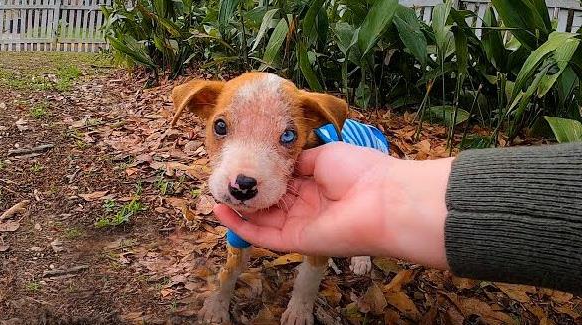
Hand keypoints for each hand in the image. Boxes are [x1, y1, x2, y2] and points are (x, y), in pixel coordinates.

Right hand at [214, 142, 452, 268]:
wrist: (383, 199)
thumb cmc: (360, 171)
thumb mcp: (323, 155)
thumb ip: (298, 160)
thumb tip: (278, 160)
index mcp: (315, 183)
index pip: (281, 181)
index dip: (261, 175)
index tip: (240, 164)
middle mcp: (306, 205)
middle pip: (269, 202)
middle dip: (246, 193)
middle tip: (222, 181)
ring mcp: (300, 224)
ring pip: (261, 220)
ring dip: (238, 210)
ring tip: (214, 196)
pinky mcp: (296, 241)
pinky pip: (263, 236)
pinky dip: (241, 226)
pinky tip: (222, 211)